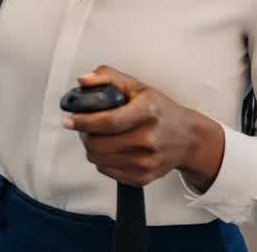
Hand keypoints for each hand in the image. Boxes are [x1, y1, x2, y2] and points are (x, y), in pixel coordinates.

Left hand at [65, 66, 223, 188]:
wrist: (188, 139)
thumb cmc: (161, 111)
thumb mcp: (138, 87)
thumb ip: (108, 77)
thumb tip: (83, 80)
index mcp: (147, 112)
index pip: (108, 121)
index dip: (83, 121)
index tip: (68, 120)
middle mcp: (148, 139)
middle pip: (98, 143)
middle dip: (84, 134)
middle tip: (85, 126)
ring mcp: (146, 162)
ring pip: (98, 159)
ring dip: (91, 147)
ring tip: (99, 136)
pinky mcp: (142, 178)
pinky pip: (107, 171)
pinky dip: (102, 160)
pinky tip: (111, 149)